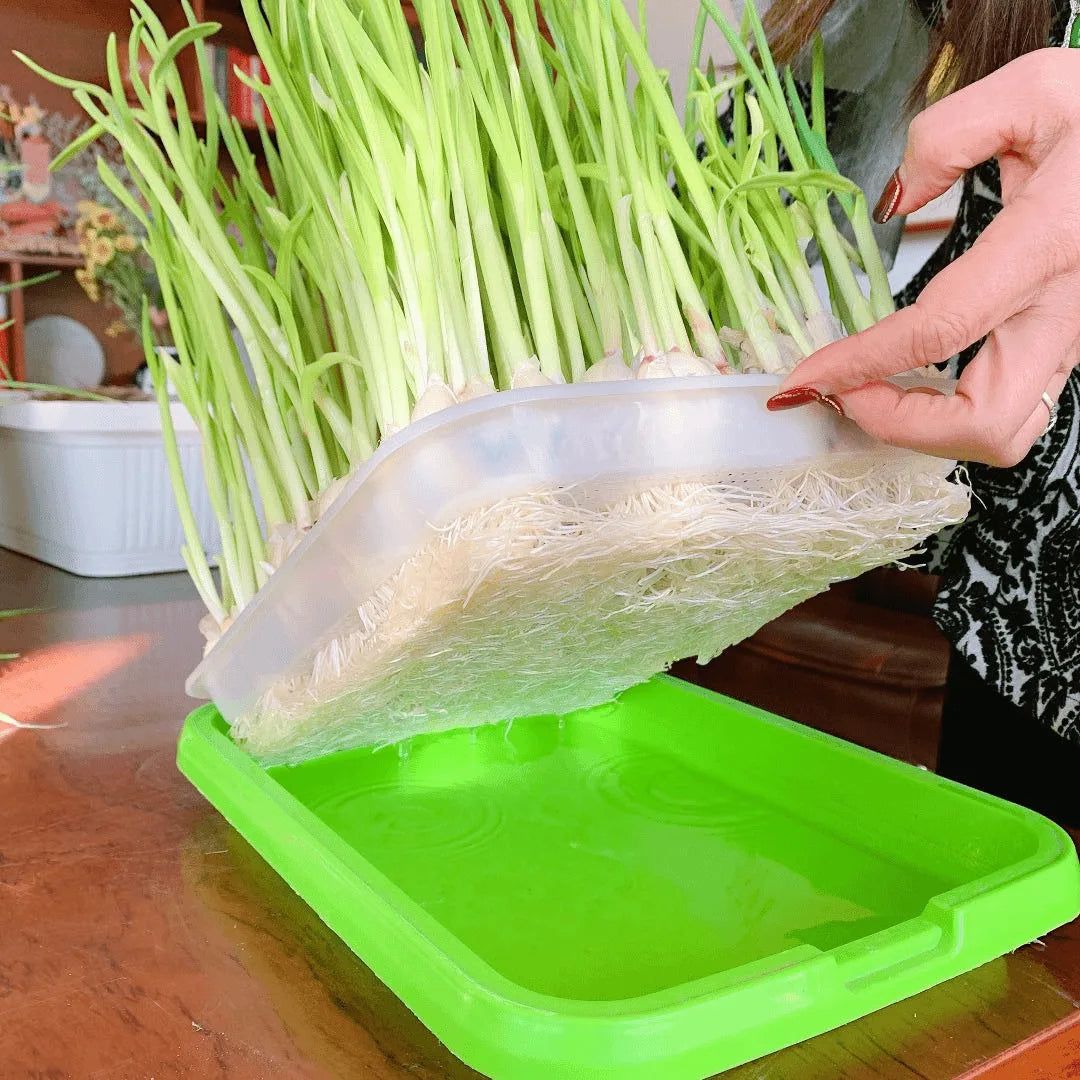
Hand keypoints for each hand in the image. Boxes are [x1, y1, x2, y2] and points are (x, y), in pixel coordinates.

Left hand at [768, 48, 1079, 466]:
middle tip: (843, 392)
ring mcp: (1074, 337)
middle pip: (985, 421)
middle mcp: (1067, 309)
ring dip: (929, 429)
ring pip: (1008, 431)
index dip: (862, 363)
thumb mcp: (1032, 91)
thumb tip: (889, 201)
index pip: (940, 329)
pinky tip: (914, 381)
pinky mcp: (1069, 345)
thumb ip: (946, 138)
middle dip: (900, 424)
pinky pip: (1016, 408)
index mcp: (1049, 242)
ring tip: (871, 391)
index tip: (807, 375)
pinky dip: (954, 413)